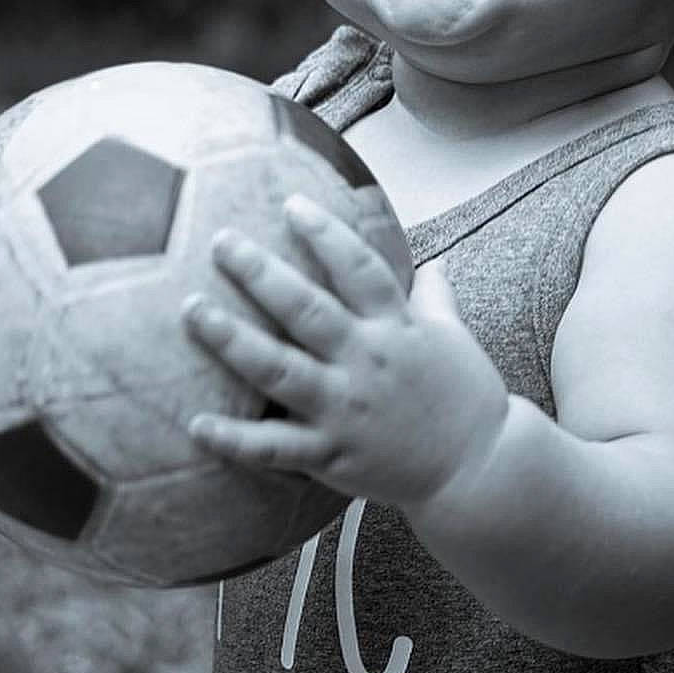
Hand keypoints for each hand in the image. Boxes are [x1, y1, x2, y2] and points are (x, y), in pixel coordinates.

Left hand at [180, 194, 510, 508]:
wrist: (479, 469)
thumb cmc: (464, 397)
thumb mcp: (453, 337)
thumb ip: (435, 297)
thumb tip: (435, 261)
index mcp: (396, 328)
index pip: (359, 269)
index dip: (325, 234)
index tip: (291, 203)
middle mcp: (367, 362)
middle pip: (308, 310)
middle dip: (261, 273)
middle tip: (221, 242)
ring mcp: (346, 409)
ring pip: (280, 370)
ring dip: (232, 340)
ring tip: (193, 311)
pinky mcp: (332, 455)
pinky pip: (275, 448)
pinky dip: (234, 440)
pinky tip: (195, 424)